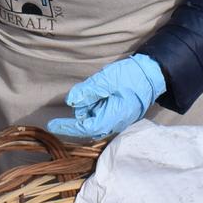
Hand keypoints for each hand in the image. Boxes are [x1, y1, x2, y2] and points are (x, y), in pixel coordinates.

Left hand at [48, 55, 166, 139]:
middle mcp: (114, 124)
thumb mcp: (106, 80)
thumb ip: (88, 91)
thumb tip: (70, 101)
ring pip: (94, 117)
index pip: (85, 127)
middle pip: (88, 122)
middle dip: (84, 108)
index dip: (67, 127)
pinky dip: (97, 103)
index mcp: (112, 118)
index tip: (51, 125)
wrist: (152, 74)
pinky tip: (103, 91)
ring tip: (102, 88)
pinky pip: (101, 113)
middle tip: (92, 89)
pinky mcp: (118, 115)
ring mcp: (117, 120)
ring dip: (91, 104)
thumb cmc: (130, 77)